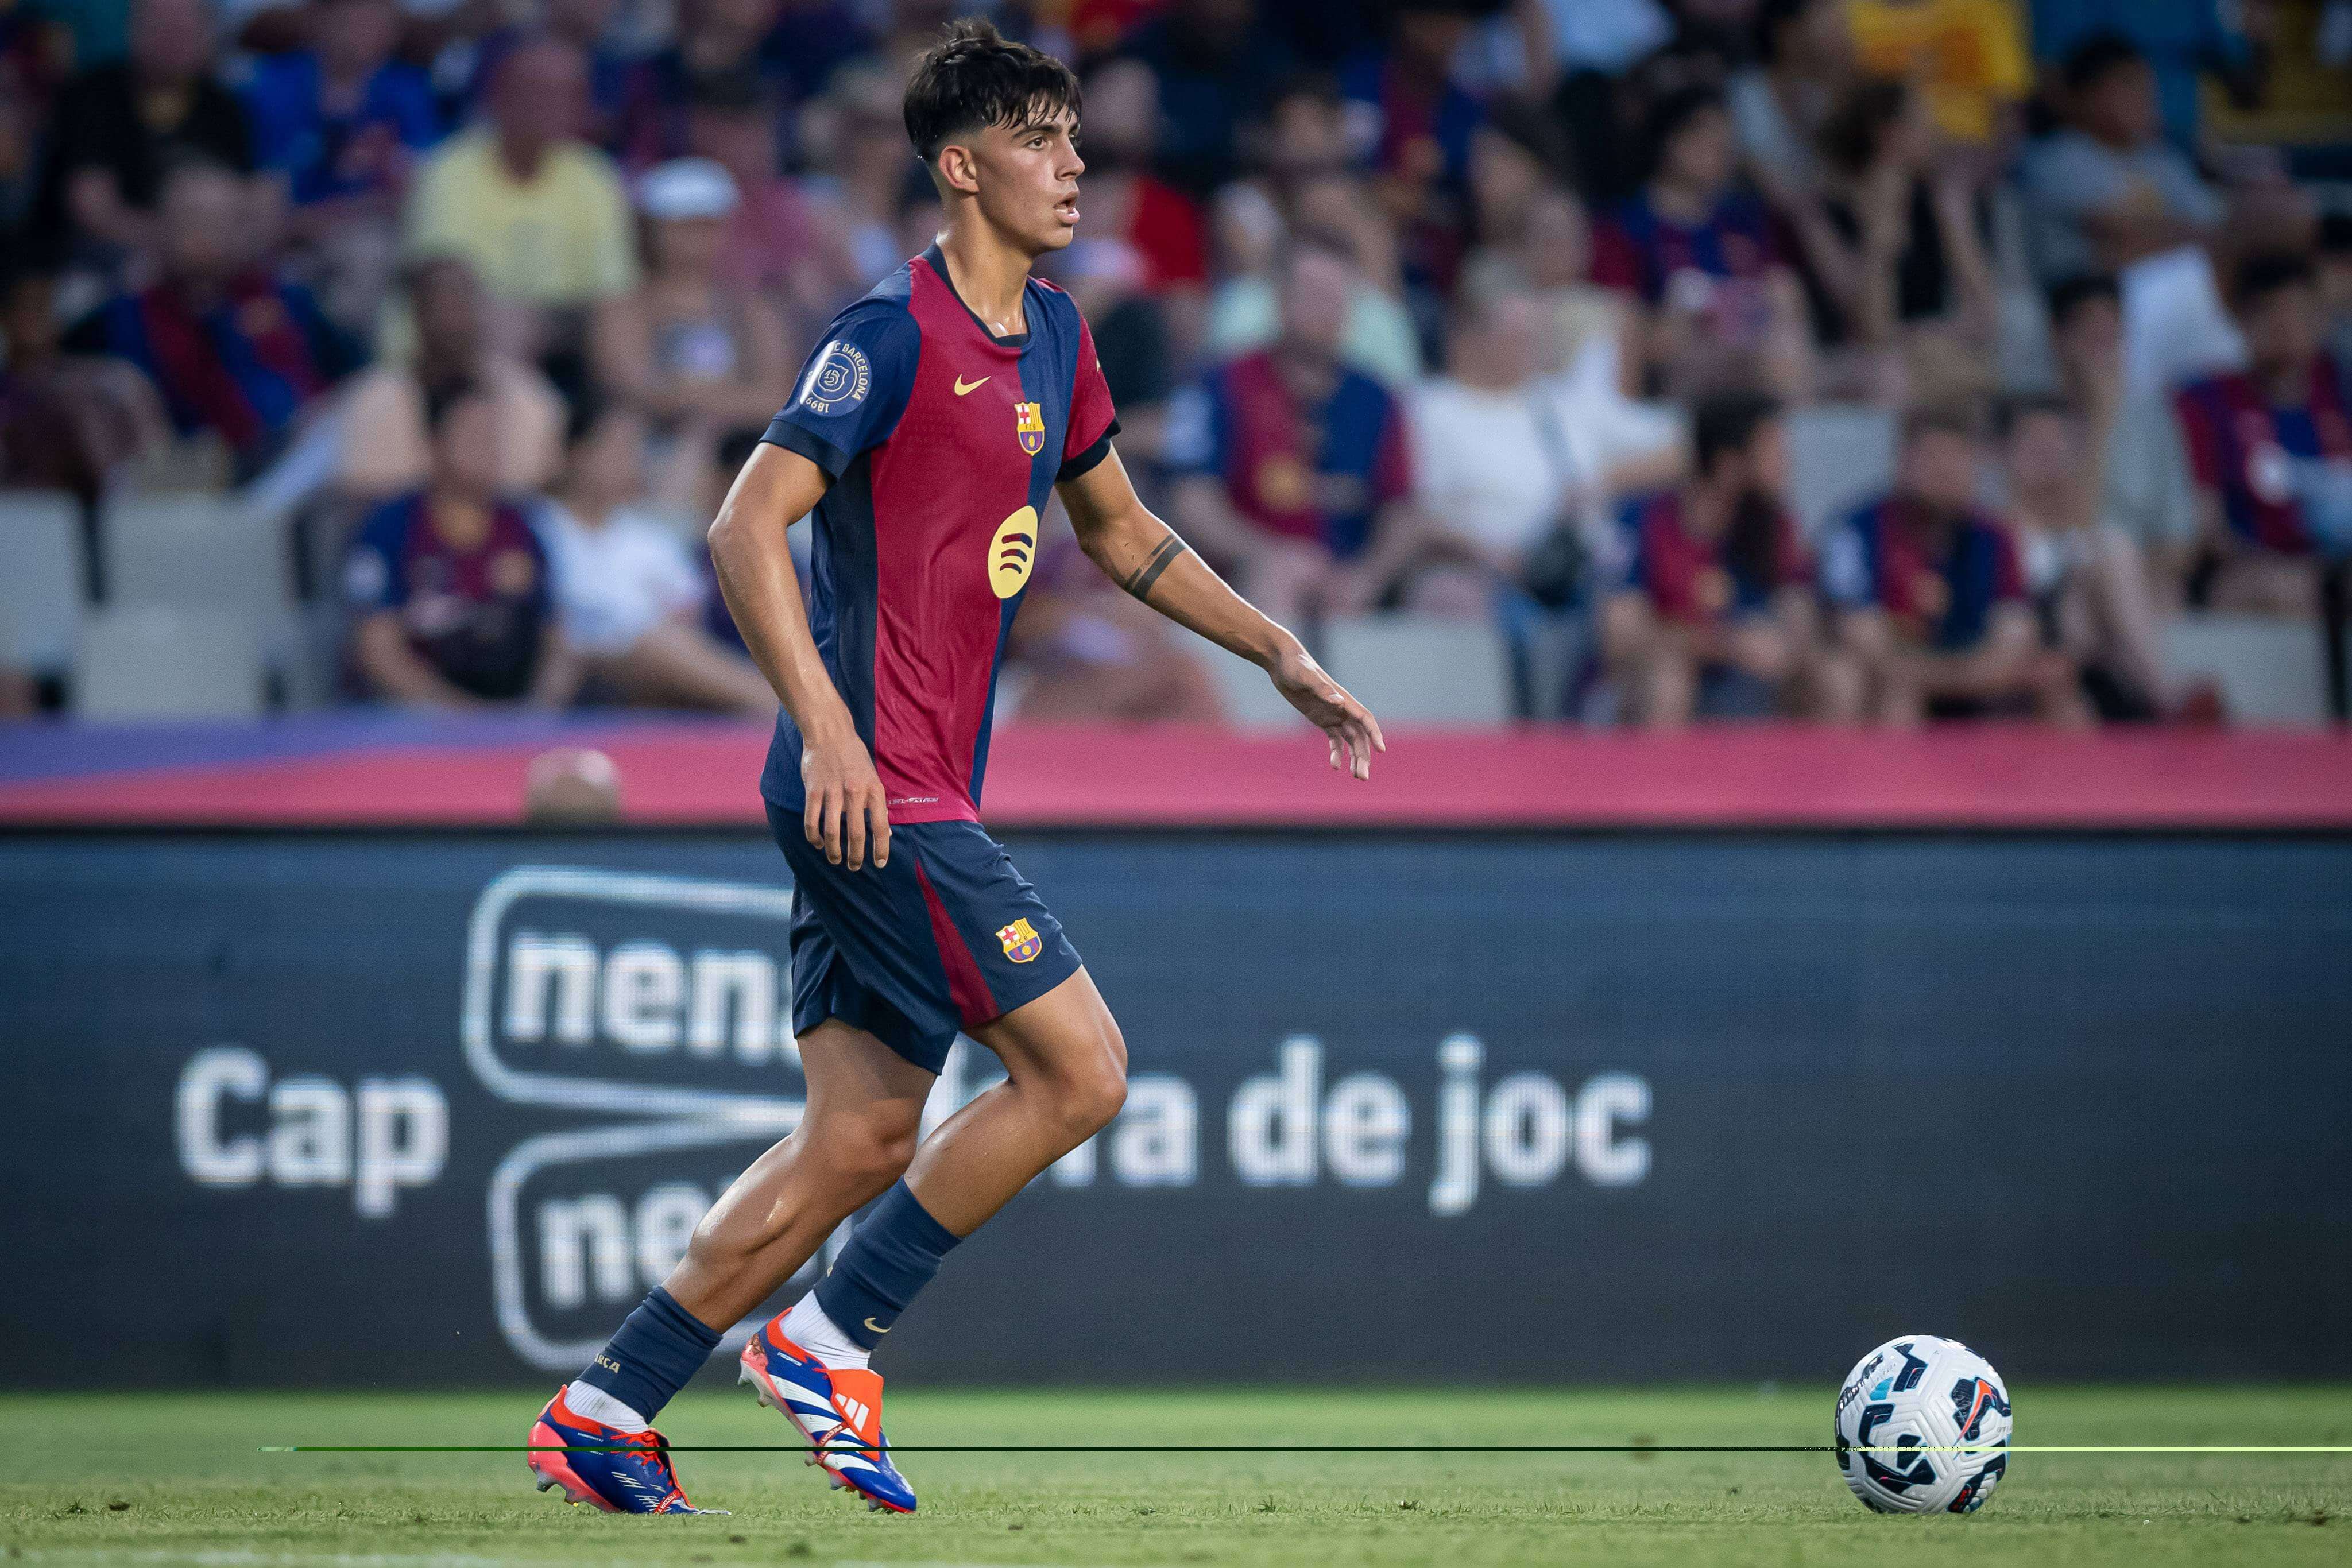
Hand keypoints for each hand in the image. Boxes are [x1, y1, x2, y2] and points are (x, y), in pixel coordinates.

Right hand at [800, 723, 890, 869]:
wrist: (830, 733)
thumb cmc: (854, 757)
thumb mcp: (873, 778)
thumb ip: (877, 805)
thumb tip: (886, 832)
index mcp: (874, 790)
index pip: (880, 827)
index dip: (881, 849)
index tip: (879, 864)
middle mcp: (855, 792)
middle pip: (856, 834)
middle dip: (856, 856)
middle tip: (854, 867)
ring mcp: (832, 791)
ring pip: (832, 831)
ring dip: (833, 851)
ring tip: (835, 859)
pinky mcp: (813, 790)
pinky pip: (812, 820)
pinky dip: (814, 836)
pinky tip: (817, 843)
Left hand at [1270, 643, 1385, 779]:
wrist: (1281, 661)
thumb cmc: (1295, 665)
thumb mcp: (1306, 677)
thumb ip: (1323, 690)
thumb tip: (1339, 702)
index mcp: (1343, 699)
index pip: (1365, 719)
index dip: (1374, 734)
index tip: (1381, 750)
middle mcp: (1342, 708)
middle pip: (1359, 736)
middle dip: (1363, 756)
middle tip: (1362, 777)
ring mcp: (1332, 714)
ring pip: (1350, 740)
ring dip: (1354, 757)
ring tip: (1356, 777)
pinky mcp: (1320, 718)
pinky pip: (1334, 739)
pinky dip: (1336, 752)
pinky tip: (1335, 766)